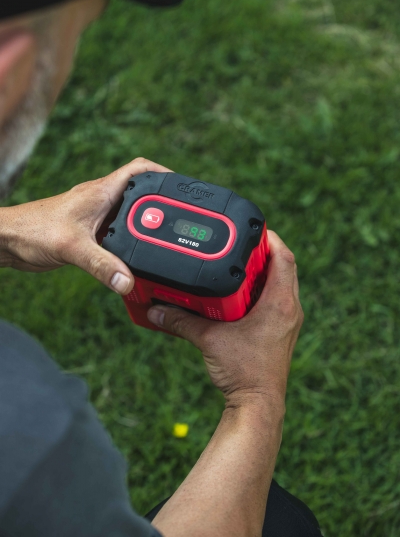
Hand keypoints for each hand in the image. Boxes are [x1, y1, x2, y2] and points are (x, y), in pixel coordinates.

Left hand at [0, 158, 170, 293]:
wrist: (8, 241)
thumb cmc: (32, 230)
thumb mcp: (72, 248)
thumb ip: (102, 266)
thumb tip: (127, 282)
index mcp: (101, 192)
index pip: (139, 170)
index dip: (163, 173)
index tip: (182, 186)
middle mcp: (101, 201)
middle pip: (140, 195)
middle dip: (161, 205)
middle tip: (179, 220)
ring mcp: (96, 217)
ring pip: (130, 216)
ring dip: (145, 226)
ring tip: (164, 240)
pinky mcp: (89, 233)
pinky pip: (117, 234)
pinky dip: (130, 243)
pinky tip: (134, 258)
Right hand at [147, 231, 302, 405]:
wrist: (258, 406)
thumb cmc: (244, 373)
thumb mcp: (209, 340)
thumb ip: (182, 322)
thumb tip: (156, 311)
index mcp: (280, 303)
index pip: (284, 258)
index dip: (270, 239)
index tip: (252, 229)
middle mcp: (289, 310)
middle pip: (283, 268)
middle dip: (263, 254)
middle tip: (239, 245)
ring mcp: (287, 322)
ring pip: (281, 285)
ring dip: (262, 273)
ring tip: (237, 266)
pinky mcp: (280, 334)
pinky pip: (275, 302)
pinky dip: (260, 293)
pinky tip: (238, 297)